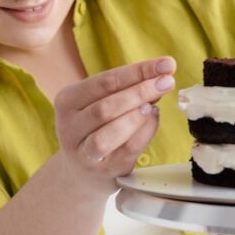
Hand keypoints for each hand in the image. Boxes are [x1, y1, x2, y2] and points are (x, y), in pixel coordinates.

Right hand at [53, 57, 175, 186]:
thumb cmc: (96, 126)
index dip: (138, 71)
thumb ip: (126, 88)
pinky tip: (153, 119)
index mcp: (67, 100)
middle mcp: (70, 127)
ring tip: (154, 104)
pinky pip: (127, 149)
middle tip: (167, 82)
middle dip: (140, 92)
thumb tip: (162, 73)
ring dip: (136, 116)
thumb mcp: (101, 102)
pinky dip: (145, 132)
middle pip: (106, 106)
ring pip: (110, 132)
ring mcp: (85, 152)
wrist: (82, 170)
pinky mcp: (104, 170)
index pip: (105, 81)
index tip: (166, 64)